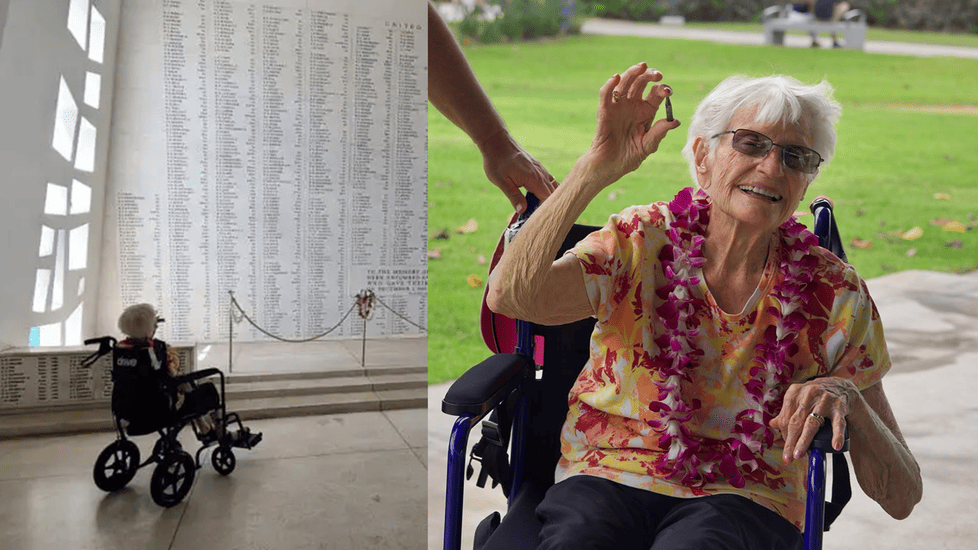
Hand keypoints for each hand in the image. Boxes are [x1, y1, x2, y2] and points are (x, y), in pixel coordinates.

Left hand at [479, 131, 557, 212]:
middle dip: (548, 206)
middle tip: (541, 218)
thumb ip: (514, 197)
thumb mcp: (502, 182)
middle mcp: (540, 173)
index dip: (546, 210)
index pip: (547, 198)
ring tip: (541, 208)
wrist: (496, 141)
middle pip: (552, 194)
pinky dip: (548, 189)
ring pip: (552, 186)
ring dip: (548, 197)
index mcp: (533, 178)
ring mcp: (540, 168)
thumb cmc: (497, 161)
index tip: (541, 219)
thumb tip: (523, 211)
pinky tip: (540, 195)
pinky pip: (548, 179)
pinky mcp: (537, 166)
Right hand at [585, 62, 681, 181]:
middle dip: (649, 75)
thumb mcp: (648, 146)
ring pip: (625, 83)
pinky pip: (606, 94)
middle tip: (657, 75)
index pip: (656, 94)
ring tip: (640, 67)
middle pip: (641, 83)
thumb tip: (675, 122)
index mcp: (646, 111)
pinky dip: (610, 85)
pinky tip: (616, 78)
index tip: (668, 92)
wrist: (609, 167)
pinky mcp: (605, 111)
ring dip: (632, 73)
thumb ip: (659, 133)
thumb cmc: (629, 157)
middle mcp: (633, 105)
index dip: (663, 89)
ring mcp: (618, 106)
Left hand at [770, 376, 860, 463]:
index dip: (784, 435)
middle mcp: (808, 395)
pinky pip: (838, 423)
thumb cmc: (813, 396)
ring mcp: (824, 400)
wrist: (839, 386)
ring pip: (812, 423)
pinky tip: (834, 445)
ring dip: (804, 440)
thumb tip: (772, 424)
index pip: (785, 418)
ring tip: (798, 454)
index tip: (785, 449)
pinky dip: (837, 435)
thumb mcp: (798, 399)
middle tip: (787, 458)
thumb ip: (786, 412)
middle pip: (796, 422)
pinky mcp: (839, 407)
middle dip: (790, 441)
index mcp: (794, 393)